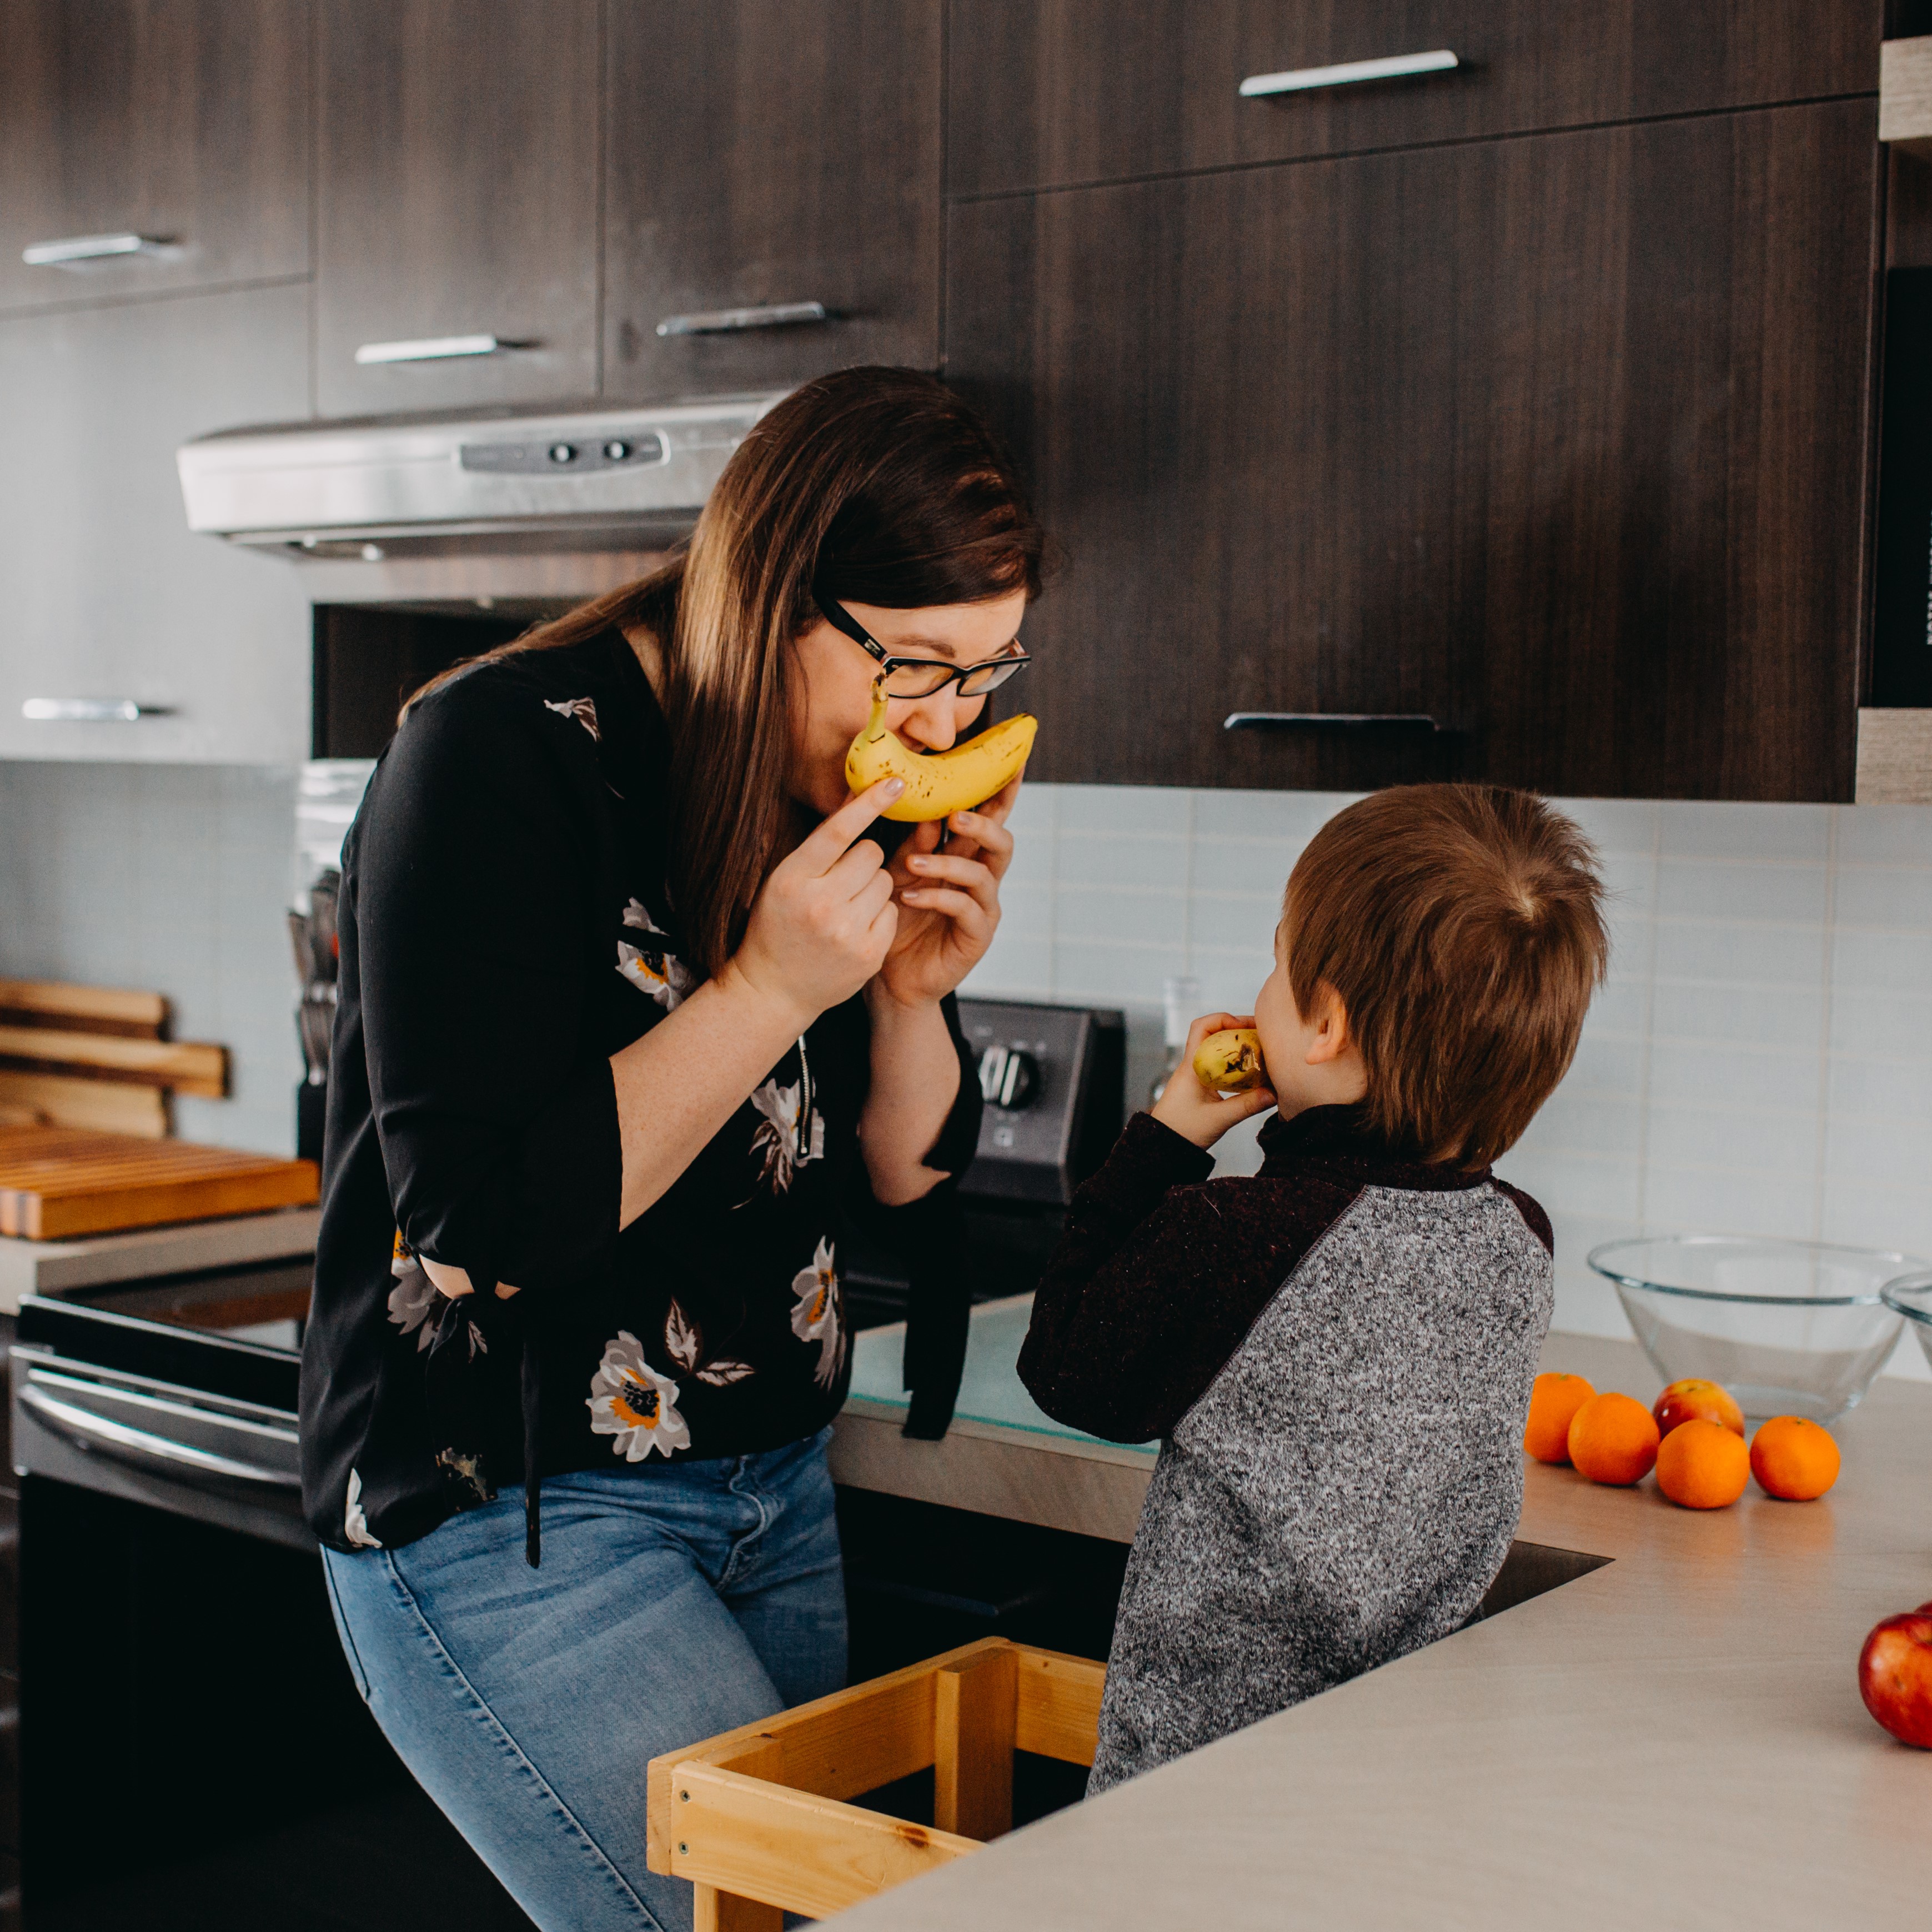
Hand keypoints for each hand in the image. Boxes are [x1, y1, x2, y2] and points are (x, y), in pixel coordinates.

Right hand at [726, 778, 902, 1026]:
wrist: (773, 990)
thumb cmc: (778, 927)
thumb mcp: (784, 880)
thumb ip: (820, 846)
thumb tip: (858, 798)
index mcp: (792, 879)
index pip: (838, 831)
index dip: (868, 803)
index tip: (895, 782)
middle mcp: (820, 904)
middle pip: (872, 854)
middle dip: (863, 861)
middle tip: (842, 881)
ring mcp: (847, 932)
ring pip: (886, 881)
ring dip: (873, 888)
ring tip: (846, 908)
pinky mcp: (869, 953)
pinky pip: (893, 911)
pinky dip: (879, 916)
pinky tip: (855, 930)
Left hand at [874, 770, 1021, 1009]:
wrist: (893, 977)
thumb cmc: (898, 920)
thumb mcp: (899, 874)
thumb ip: (913, 843)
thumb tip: (916, 805)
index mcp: (966, 857)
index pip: (989, 818)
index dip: (1002, 790)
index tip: (1011, 759)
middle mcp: (982, 880)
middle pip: (1001, 842)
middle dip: (984, 823)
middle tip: (956, 814)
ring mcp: (983, 908)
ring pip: (983, 874)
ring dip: (948, 863)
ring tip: (914, 861)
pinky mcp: (976, 936)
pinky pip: (964, 909)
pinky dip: (937, 897)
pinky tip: (909, 896)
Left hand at [1150, 1012, 1276, 1151]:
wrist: (1162, 1148)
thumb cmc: (1182, 1132)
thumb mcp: (1218, 1120)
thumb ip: (1246, 1106)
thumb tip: (1274, 1093)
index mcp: (1191, 1067)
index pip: (1201, 1027)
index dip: (1223, 1019)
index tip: (1245, 1026)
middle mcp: (1192, 1066)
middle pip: (1214, 1034)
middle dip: (1238, 1030)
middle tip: (1263, 1035)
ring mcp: (1195, 1075)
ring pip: (1217, 1050)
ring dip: (1237, 1047)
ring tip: (1261, 1051)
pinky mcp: (1200, 1087)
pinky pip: (1218, 1066)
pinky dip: (1235, 1064)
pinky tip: (1251, 1073)